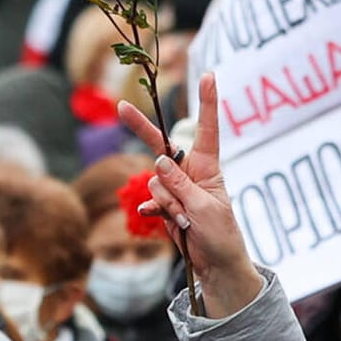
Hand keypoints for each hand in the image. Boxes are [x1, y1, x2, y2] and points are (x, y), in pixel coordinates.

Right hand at [119, 73, 262, 318]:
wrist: (216, 265)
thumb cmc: (220, 235)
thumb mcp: (204, 208)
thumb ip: (181, 184)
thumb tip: (159, 160)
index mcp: (208, 167)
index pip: (207, 130)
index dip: (207, 103)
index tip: (208, 75)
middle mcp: (190, 173)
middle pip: (162, 145)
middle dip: (141, 128)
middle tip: (121, 106)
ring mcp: (175, 188)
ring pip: (154, 182)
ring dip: (167, 202)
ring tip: (186, 219)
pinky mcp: (164, 205)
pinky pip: (149, 200)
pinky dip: (156, 212)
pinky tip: (166, 221)